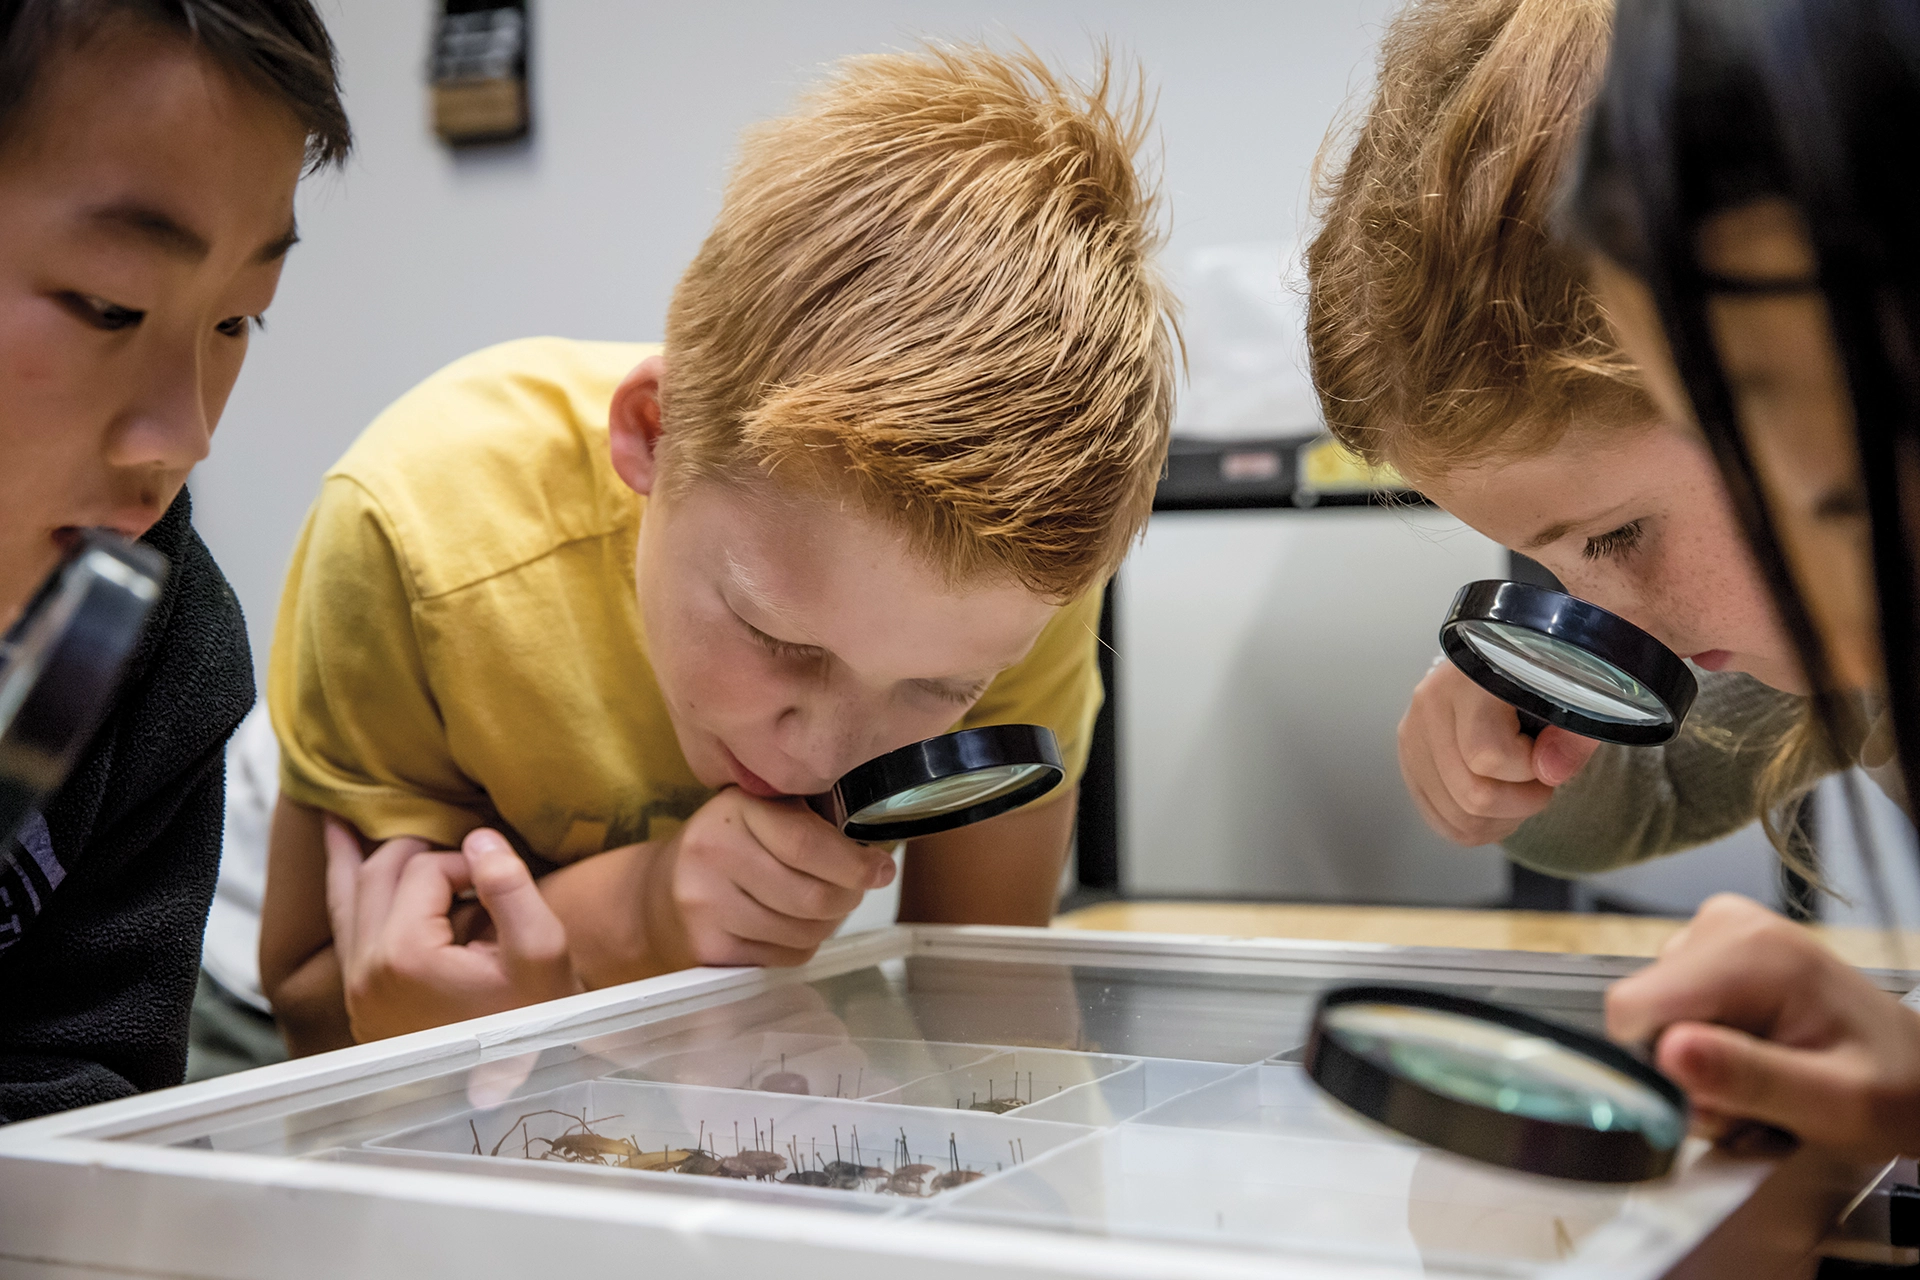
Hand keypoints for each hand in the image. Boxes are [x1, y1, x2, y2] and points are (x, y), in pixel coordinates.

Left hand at [324, 817, 580, 1042]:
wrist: (515, 1083)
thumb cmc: (534, 1020)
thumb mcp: (541, 953)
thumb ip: (511, 887)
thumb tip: (478, 837)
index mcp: (405, 955)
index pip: (426, 868)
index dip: (468, 861)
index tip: (500, 881)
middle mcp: (366, 970)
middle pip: (380, 872)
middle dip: (421, 851)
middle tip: (462, 851)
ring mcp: (356, 986)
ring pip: (348, 894)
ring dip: (362, 854)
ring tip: (349, 812)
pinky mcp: (359, 998)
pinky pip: (344, 925)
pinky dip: (345, 884)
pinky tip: (341, 854)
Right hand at [643, 788, 895, 968]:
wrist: (655, 894)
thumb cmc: (727, 849)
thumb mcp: (758, 813)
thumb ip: (810, 820)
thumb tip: (876, 855)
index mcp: (735, 809)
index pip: (809, 844)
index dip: (856, 864)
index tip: (882, 870)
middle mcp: (713, 853)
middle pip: (813, 895)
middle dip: (849, 897)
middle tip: (855, 891)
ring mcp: (705, 905)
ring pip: (805, 932)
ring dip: (827, 924)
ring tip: (819, 908)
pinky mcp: (708, 948)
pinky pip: (785, 957)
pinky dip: (801, 947)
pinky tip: (787, 928)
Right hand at [1398, 660, 1600, 844]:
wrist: (1508, 664)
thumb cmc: (1545, 678)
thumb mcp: (1575, 696)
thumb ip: (1573, 734)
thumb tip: (1550, 772)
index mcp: (1470, 678)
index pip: (1487, 755)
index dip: (1530, 770)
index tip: (1549, 754)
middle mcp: (1430, 704)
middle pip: (1471, 794)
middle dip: (1521, 802)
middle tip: (1541, 779)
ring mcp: (1413, 735)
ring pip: (1457, 816)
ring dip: (1502, 818)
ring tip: (1521, 790)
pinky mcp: (1410, 761)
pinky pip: (1442, 822)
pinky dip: (1479, 826)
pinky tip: (1500, 804)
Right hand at [1607, 893, 1919, 1159]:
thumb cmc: (1891, 1086)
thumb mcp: (1833, 1103)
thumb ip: (1750, 1078)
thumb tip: (1669, 1051)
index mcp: (1751, 952)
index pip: (1633, 1009)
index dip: (1658, 1069)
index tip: (1710, 1103)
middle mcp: (1726, 926)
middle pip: (1643, 1015)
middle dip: (1683, 1072)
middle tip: (1748, 1102)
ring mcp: (1718, 931)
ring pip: (1654, 1017)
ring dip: (1695, 1066)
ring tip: (1760, 1082)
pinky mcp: (1714, 948)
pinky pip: (1671, 1008)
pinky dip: (1703, 1047)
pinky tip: (1753, 1058)